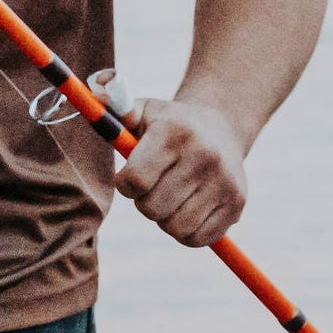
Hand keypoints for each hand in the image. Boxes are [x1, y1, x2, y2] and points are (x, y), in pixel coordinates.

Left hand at [112, 97, 248, 247]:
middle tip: (152, 186)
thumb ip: (115, 105)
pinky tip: (187, 209)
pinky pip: (196, 239)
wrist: (221, 129)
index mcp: (175, 131)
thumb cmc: (168, 124)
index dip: (125, 184)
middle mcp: (204, 155)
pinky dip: (185, 232)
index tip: (129, 177)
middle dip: (144, 201)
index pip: (135, 179)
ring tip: (170, 196)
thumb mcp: (143, 110)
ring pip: (174, 227)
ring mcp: (224, 182)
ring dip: (164, 218)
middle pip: (151, 208)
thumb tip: (96, 93)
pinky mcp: (236, 204)